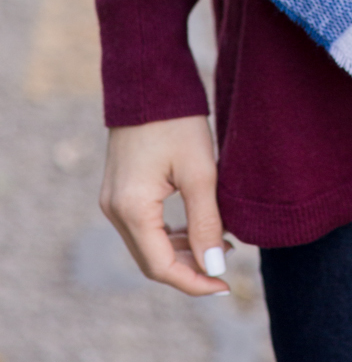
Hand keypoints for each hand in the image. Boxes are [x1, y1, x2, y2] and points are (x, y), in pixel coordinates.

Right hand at [100, 115, 230, 295]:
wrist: (150, 78)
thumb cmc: (177, 119)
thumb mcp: (200, 171)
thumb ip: (206, 222)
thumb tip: (214, 267)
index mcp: (130, 208)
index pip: (161, 266)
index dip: (194, 281)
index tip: (226, 285)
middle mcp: (114, 209)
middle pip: (151, 260)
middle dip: (190, 268)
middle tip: (227, 267)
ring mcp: (113, 199)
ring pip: (148, 244)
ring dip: (182, 250)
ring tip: (222, 244)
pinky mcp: (120, 188)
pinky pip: (144, 225)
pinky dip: (171, 233)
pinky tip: (200, 226)